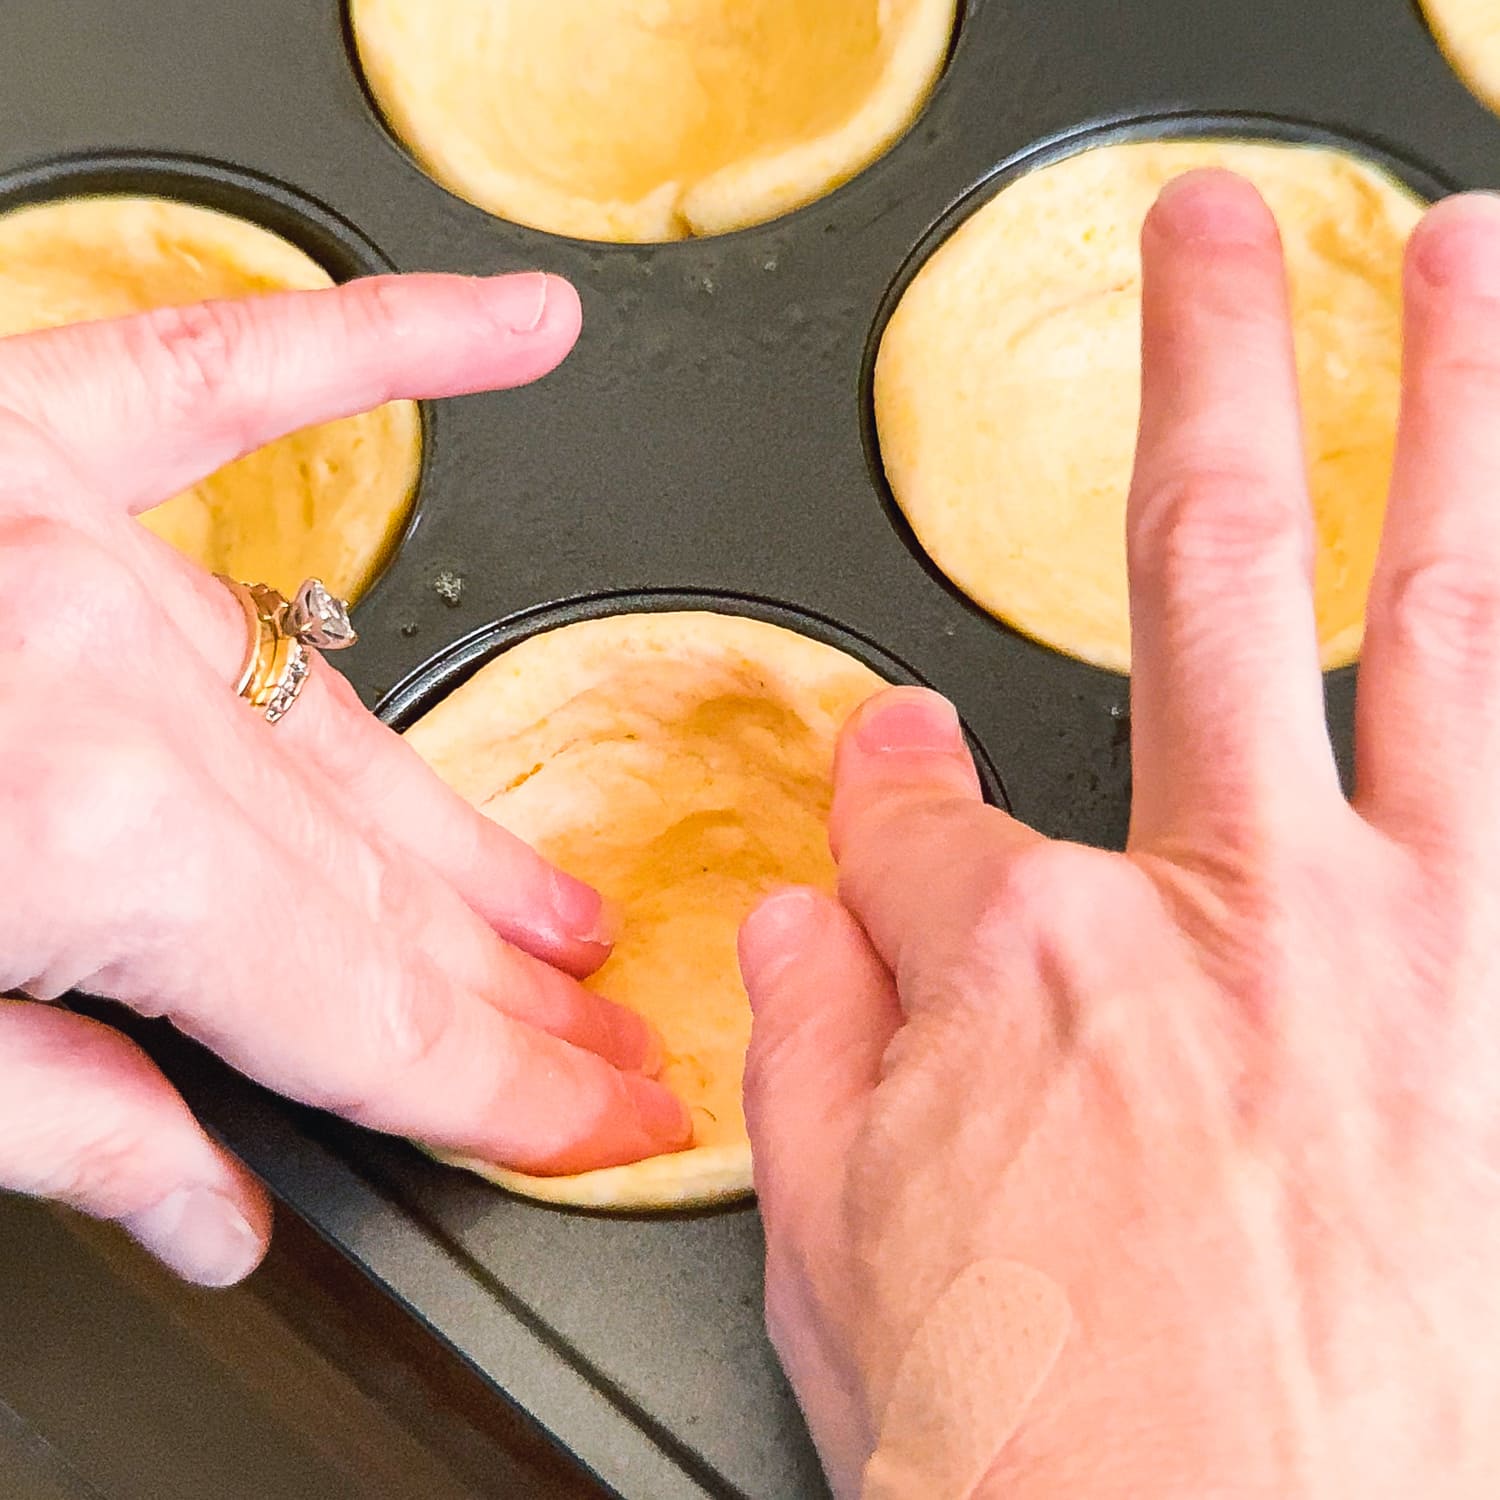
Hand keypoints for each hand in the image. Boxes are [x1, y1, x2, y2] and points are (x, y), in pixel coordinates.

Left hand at [0, 271, 689, 1286]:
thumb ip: (60, 1125)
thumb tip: (213, 1216)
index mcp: (74, 836)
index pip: (362, 1006)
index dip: (502, 1084)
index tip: (599, 1113)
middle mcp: (104, 671)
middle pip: (374, 881)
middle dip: (511, 994)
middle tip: (613, 1042)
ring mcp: (72, 535)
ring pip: (339, 719)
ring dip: (467, 837)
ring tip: (562, 914)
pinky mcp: (24, 428)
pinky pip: (239, 370)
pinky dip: (387, 346)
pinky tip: (509, 331)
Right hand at [740, 174, 1499, 1497]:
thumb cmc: (1041, 1473)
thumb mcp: (831, 1254)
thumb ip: (809, 1041)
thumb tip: (806, 899)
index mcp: (1011, 966)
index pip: (923, 805)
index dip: (899, 794)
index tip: (906, 789)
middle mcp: (1214, 905)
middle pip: (1203, 559)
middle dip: (1205, 362)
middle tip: (1223, 230)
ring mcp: (1402, 947)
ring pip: (1447, 606)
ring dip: (1457, 414)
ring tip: (1471, 267)